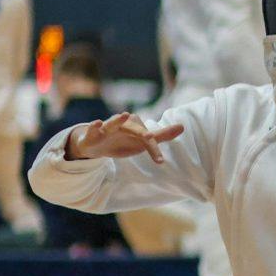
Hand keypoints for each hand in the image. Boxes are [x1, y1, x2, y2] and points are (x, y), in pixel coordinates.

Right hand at [67, 112, 183, 162]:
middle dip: (142, 132)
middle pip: (134, 130)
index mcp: (135, 128)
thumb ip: (162, 136)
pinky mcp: (92, 133)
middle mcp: (122, 125)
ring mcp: (107, 128)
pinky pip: (93, 128)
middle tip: (150, 136)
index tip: (160, 162)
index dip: (154, 150)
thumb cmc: (123, 142)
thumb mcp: (142, 142)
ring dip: (118, 119)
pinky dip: (94, 126)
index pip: (148, 139)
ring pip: (113, 123)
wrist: (96, 145)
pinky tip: (97, 123)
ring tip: (125, 114)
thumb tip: (183, 126)